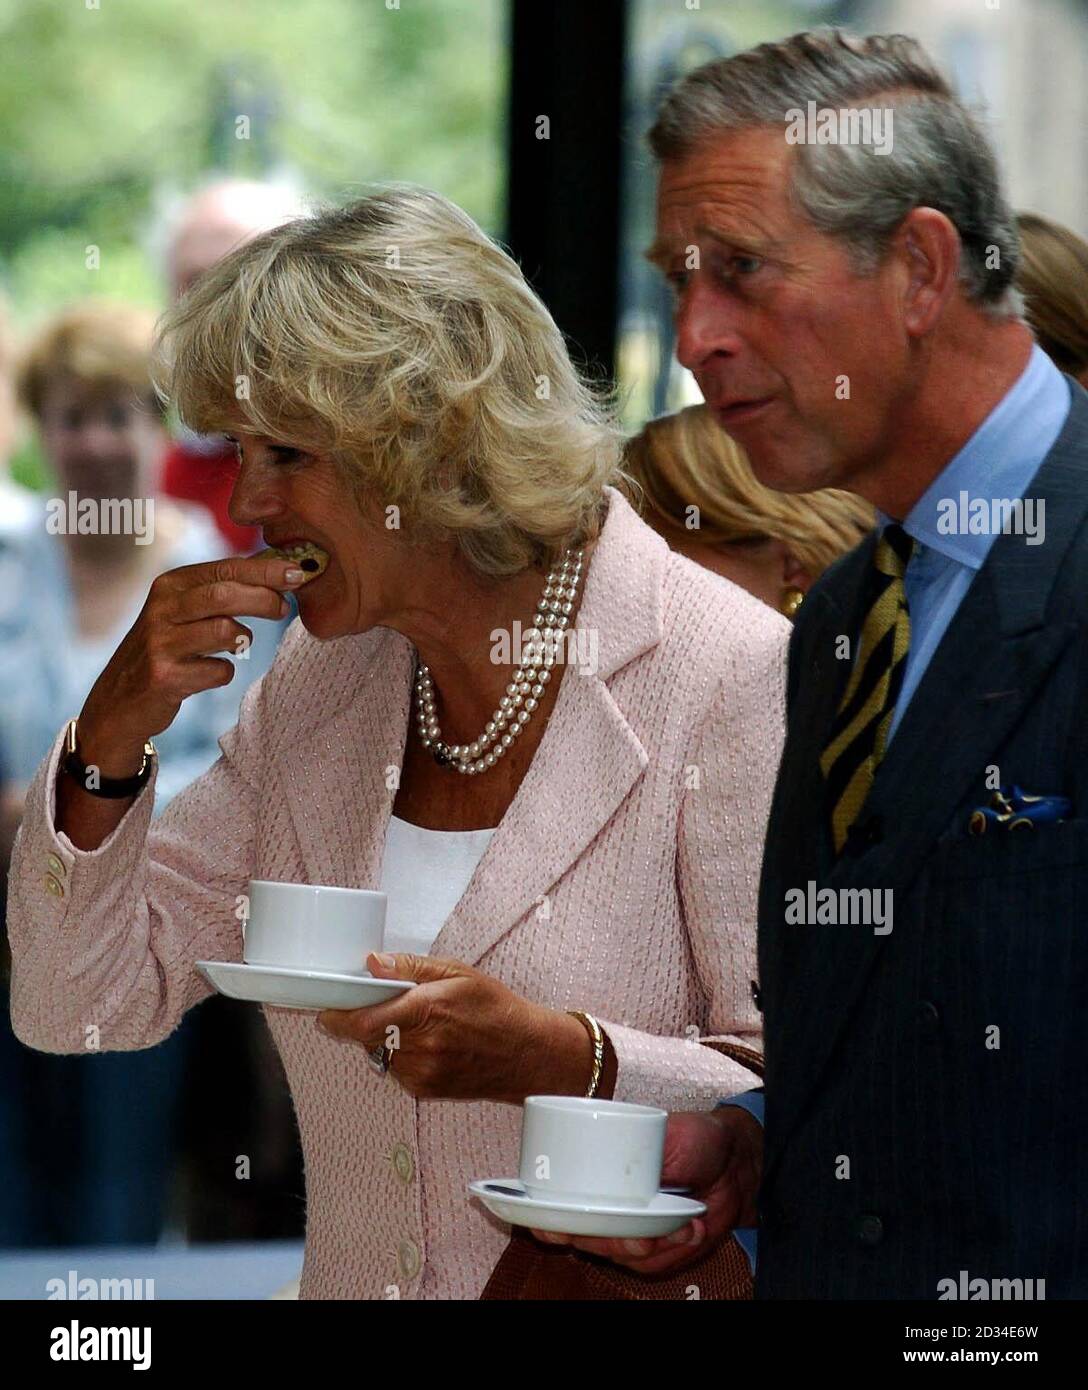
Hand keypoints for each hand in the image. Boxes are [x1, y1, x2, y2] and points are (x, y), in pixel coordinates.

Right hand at [75, 552, 305, 769]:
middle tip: (283, 608)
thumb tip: (279, 576)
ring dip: (242, 638)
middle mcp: (162, 609)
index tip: (296, 573)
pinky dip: (225, 672)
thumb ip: (221, 592)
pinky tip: (212, 672)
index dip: (265, 571)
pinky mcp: (165, 677)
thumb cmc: (168, 649)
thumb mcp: (184, 611)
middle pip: (224, 595)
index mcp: (170, 585)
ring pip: (224, 630)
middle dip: (263, 599)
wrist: (121, 699)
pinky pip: (218, 671)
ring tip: (238, 644)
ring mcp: (161, 643)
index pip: (225, 569)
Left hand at [316, 953, 592, 1102]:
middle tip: (381, 1006)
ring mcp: (422, 1073)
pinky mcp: (424, 1090)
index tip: (326, 1010)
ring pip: (379, 1053)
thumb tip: (372, 962)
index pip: (362, 1022)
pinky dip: (400, 1055)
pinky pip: (395, 1069)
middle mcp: (420, 1047)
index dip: (337, 1018)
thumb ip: (410, 967)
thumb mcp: (458, 972)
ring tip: (417, 1025)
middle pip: (366, 1037)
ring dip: (384, 1038)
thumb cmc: (495, 1008)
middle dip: (363, 1021)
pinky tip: (428, 1044)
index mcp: (426, 1011)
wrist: (526, 1054)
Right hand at [529, 1106, 761, 1274]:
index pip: (556, 1203)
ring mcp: (631, 1229)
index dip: (545, 1219)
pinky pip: (652, 1265)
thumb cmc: (696, 1139)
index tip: (550, 1227)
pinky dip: (673, 1250)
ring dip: (648, 1245)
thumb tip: (613, 1164)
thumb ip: (642, 1147)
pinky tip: (692, 1229)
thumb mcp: (668, 1134)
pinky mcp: (656, 1250)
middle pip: (584, 1238)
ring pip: (619, 1255)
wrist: (736, 1162)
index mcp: (596, 1172)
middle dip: (608, 1241)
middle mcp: (608, 1204)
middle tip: (637, 1235)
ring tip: (676, 1225)